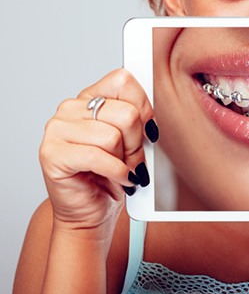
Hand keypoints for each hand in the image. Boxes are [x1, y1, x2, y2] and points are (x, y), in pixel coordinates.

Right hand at [39, 69, 154, 238]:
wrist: (90, 212)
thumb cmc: (112, 175)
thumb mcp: (131, 138)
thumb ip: (137, 117)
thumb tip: (151, 114)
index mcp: (90, 97)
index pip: (123, 81)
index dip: (143, 106)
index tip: (148, 128)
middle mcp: (70, 108)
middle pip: (125, 113)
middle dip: (138, 142)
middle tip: (134, 159)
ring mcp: (57, 130)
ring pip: (113, 136)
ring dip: (127, 160)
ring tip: (124, 170)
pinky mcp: (52, 154)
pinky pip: (98, 156)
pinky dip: (117, 172)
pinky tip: (120, 179)